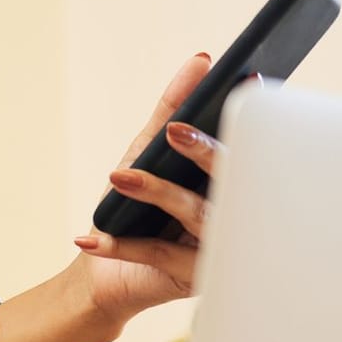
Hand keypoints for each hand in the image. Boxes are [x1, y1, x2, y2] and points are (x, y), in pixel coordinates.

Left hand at [73, 53, 225, 322]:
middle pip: (233, 180)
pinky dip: (123, 245)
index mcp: (233, 180)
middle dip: (206, 152)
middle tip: (175, 130)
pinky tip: (90, 239)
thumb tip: (200, 62)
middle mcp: (236, 213)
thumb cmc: (134, 207)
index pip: (250, 145)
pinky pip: (161, 255)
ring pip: (198, 214)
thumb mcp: (147, 151)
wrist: (106, 275)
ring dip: (156, 193)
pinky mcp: (193, 278)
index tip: (247, 80)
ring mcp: (219, 248)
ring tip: (118, 178)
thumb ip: (174, 108)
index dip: (252, 118)